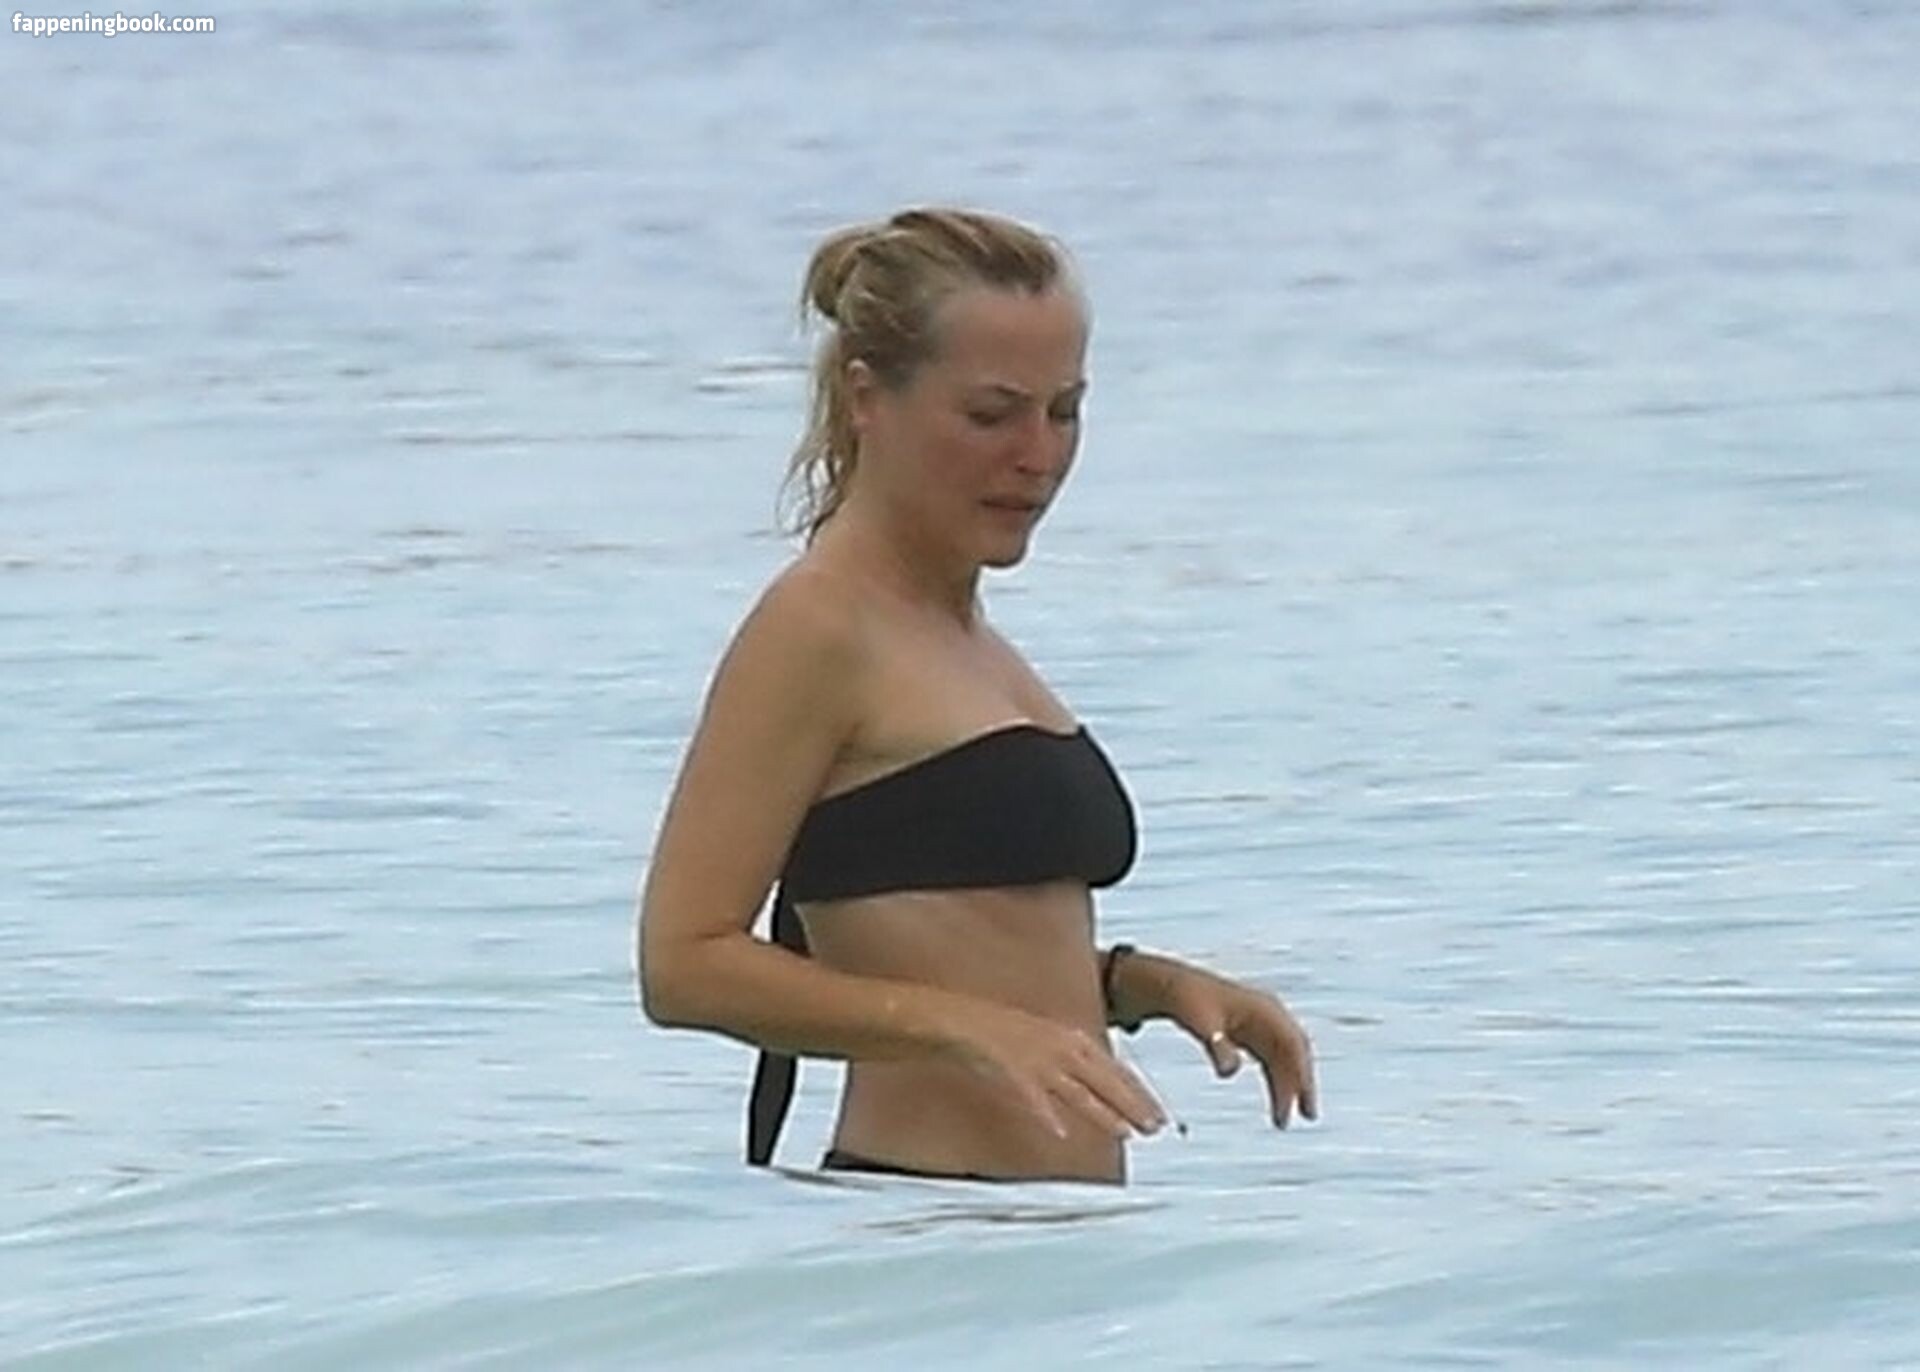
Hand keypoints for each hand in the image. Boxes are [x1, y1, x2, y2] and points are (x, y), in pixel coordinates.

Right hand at [944, 1004, 1168, 1141]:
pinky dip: (1047, 1114)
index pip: (1113, 1068)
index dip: (1137, 1092)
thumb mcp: (1040, 1040)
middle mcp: (1059, 1046)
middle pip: (1104, 1079)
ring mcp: (1036, 1058)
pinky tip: (1061, 1133)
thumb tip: (1085, 1086)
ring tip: (1126, 1133)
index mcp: (1068, 1037)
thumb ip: (1064, 1063)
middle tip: (1156, 1128)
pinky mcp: (1011, 1068)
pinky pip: (1033, 1096)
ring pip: (1078, 1090)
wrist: (959, 1016)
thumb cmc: (997, 1030)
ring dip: (1104, 1113)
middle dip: (1133, 1104)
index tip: (1157, 1111)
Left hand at [1155, 961, 1317, 1127]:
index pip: (1292, 1044)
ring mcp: (1259, 1021)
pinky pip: (1271, 1058)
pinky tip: (1275, 1098)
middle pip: (1294, 1052)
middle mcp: (1267, 1013)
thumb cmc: (1187, 1001)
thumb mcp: (1201, 1024)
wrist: (1172, 985)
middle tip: (1307, 1115)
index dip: (1300, 1073)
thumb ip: (1218, 1048)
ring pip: (1284, 1057)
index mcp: (1262, 1009)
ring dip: (1288, 1085)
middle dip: (1302, 1082)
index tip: (1300, 1103)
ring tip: (1284, 1118)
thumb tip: (1229, 1072)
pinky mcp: (1248, 1030)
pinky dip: (1276, 1078)